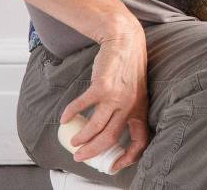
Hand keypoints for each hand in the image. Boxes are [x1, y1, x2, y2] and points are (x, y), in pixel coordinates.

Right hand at [61, 24, 149, 172]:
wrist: (126, 41)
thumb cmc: (128, 67)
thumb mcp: (136, 92)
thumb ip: (128, 109)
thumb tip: (110, 131)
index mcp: (141, 108)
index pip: (141, 140)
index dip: (129, 157)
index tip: (114, 165)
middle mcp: (131, 105)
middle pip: (111, 138)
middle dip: (93, 151)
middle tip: (80, 156)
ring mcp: (117, 96)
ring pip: (97, 127)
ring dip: (82, 138)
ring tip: (73, 141)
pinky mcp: (103, 86)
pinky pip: (83, 106)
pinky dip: (71, 113)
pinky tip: (65, 118)